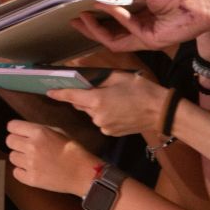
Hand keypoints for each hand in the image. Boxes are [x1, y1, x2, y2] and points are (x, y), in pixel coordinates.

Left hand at [6, 119, 97, 195]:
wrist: (82, 172)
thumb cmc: (73, 150)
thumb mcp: (58, 132)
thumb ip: (39, 130)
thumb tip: (24, 130)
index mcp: (39, 132)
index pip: (12, 126)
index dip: (15, 129)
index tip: (18, 133)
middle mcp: (32, 147)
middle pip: (9, 141)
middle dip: (16, 142)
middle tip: (26, 147)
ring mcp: (30, 164)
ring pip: (12, 157)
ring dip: (20, 157)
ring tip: (32, 160)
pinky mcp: (31, 179)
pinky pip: (16, 172)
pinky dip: (22, 171)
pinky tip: (33, 170)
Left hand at [47, 70, 167, 136]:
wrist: (161, 112)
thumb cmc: (141, 90)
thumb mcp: (119, 77)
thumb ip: (98, 79)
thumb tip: (83, 79)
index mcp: (97, 100)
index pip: (71, 97)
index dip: (59, 93)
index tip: (49, 91)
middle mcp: (96, 115)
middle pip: (81, 105)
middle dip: (84, 97)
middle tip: (97, 89)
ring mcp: (103, 126)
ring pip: (91, 113)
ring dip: (95, 106)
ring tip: (114, 100)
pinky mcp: (110, 133)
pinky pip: (100, 121)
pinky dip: (104, 115)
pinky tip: (118, 110)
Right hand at [70, 0, 209, 51]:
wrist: (199, 1)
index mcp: (140, 13)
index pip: (113, 18)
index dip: (97, 15)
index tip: (81, 8)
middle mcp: (139, 26)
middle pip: (109, 32)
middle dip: (90, 27)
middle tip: (73, 20)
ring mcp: (143, 36)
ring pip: (113, 39)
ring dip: (96, 28)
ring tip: (82, 17)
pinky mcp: (149, 42)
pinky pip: (126, 33)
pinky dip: (115, 18)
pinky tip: (107, 6)